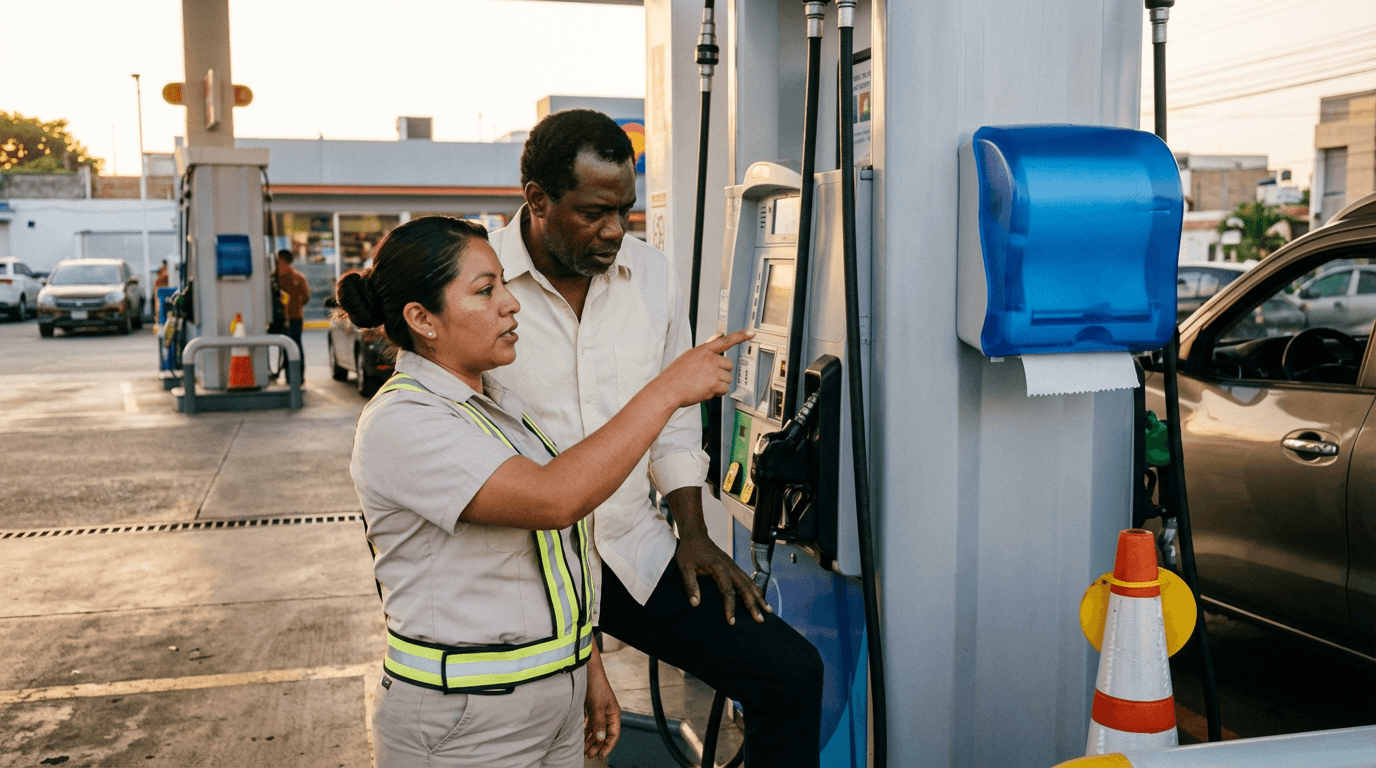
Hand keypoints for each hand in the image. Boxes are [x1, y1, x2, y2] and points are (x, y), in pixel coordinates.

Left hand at [584, 644, 620, 758]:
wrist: (586, 668)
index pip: (614, 734)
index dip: (608, 746)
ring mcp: (598, 711)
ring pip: (596, 730)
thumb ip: (599, 722)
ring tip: (583, 749)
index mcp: (613, 713)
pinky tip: (580, 738)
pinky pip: (589, 724)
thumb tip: (601, 739)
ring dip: (590, 740)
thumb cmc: (595, 684)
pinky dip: (585, 732)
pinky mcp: (589, 708)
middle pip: (604, 734)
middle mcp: (607, 713)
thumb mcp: (597, 705)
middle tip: (589, 755)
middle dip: (597, 745)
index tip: (601, 755)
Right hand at [656, 329, 753, 407]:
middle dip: (722, 373)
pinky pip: (725, 389)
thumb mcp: (688, 358)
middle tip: (708, 378)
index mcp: (703, 350)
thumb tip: (715, 356)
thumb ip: (703, 355)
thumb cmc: (675, 377)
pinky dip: (717, 393)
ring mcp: (713, 371)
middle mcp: (710, 359)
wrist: (668, 390)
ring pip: (728, 378)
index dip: (740, 336)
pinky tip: (705, 391)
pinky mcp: (714, 384)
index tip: (751, 333)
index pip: (725, 340)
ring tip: (703, 385)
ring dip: (719, 384)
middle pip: (729, 365)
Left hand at [675, 530, 772, 625]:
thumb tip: (695, 604)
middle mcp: (730, 567)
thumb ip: (691, 585)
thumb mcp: (685, 568)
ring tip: (768, 611)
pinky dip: (756, 590)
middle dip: (753, 605)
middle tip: (760, 620)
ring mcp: (734, 566)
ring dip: (759, 597)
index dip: (730, 607)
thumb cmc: (689, 552)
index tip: (731, 621)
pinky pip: (748, 579)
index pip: (727, 591)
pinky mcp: (734, 567)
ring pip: (750, 583)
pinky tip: (760, 598)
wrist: (696, 536)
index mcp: (719, 568)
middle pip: (745, 588)